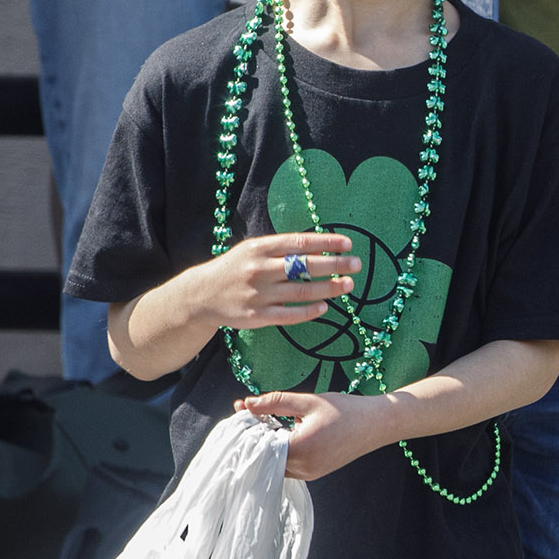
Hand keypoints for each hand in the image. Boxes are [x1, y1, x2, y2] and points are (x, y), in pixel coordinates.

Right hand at [186, 232, 359, 330]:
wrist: (201, 295)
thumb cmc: (236, 268)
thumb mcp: (254, 250)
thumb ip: (283, 248)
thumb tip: (321, 247)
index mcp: (260, 248)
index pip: (300, 243)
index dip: (326, 243)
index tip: (348, 244)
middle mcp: (260, 269)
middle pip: (304, 266)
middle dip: (334, 264)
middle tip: (356, 264)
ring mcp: (258, 294)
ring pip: (301, 291)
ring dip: (329, 288)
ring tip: (348, 284)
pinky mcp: (257, 315)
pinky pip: (289, 315)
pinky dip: (309, 311)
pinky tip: (325, 307)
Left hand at [234, 390, 393, 481]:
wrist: (378, 423)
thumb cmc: (346, 410)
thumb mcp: (308, 401)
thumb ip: (274, 402)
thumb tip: (247, 404)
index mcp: (300, 449)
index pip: (260, 444)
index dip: (248, 427)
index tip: (240, 409)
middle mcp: (304, 468)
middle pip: (265, 455)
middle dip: (255, 434)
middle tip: (250, 411)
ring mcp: (310, 473)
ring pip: (275, 462)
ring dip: (268, 443)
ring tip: (268, 419)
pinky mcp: (315, 473)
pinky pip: (289, 464)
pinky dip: (281, 450)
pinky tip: (285, 431)